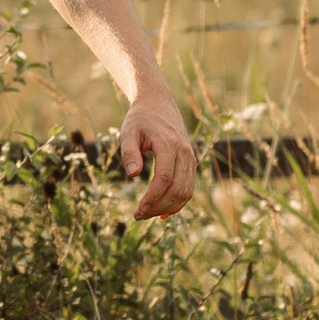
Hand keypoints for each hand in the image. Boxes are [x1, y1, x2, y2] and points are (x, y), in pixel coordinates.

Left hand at [119, 84, 197, 221]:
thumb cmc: (140, 118)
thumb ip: (129, 153)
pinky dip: (178, 202)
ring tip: (147, 215)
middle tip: (138, 216)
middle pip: (177, 188)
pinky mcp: (190, 162)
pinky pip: (188, 187)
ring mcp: (190, 158)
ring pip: (185, 191)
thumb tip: (133, 176)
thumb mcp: (128, 132)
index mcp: (169, 144)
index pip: (164, 178)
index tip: (138, 210)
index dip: (152, 198)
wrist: (158, 103)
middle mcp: (184, 152)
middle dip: (158, 207)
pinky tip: (163, 213)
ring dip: (168, 207)